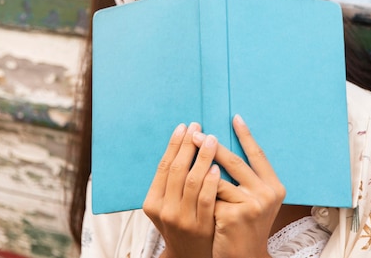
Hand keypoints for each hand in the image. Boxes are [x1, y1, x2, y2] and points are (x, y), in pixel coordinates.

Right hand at [143, 122, 220, 257]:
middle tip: (198, 126)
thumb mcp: (168, 206)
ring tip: (211, 139)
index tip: (184, 126)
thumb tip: (182, 144)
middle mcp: (164, 211)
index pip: (163, 166)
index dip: (174, 145)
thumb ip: (172, 183)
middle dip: (188, 145)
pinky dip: (211, 181)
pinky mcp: (201, 227)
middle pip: (176, 170)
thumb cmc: (183, 224)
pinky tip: (218, 166)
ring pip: (192, 181)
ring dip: (202, 157)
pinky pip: (206, 198)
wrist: (192, 257)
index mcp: (152, 203)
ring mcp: (182, 219)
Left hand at [193, 115, 285, 257]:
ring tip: (186, 154)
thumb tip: (224, 146)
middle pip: (235, 161)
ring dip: (199, 167)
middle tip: (195, 133)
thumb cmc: (243, 226)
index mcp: (275, 186)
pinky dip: (198, 193)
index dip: (247, 135)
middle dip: (212, 146)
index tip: (235, 117)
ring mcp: (252, 206)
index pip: (258, 154)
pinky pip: (209, 196)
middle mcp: (267, 194)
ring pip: (218, 179)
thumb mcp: (252, 200)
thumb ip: (245, 178)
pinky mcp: (234, 216)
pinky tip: (188, 190)